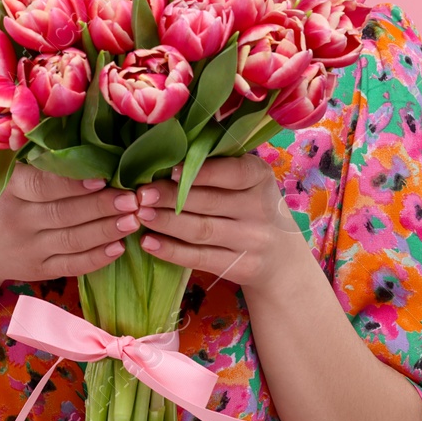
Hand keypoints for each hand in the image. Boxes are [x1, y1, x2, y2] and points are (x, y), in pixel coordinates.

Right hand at [0, 162, 163, 287]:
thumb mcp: (3, 176)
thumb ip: (36, 164)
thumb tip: (86, 143)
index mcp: (9, 190)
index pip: (43, 186)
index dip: (74, 183)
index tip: (103, 177)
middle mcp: (18, 220)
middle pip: (64, 214)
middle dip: (102, 207)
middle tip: (133, 199)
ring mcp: (28, 249)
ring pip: (72, 241)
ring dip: (106, 231)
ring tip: (134, 220)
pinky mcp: (38, 270)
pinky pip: (71, 266)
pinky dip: (96, 259)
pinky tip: (119, 247)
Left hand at [131, 154, 306, 292]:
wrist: (282, 259)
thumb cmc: (252, 207)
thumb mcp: (248, 182)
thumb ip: (219, 167)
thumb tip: (169, 153)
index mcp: (260, 178)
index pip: (233, 173)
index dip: (201, 172)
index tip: (170, 170)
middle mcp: (260, 209)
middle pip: (208, 202)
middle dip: (169, 197)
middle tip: (140, 194)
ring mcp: (251, 241)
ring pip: (201, 230)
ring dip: (165, 222)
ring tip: (140, 214)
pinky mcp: (240, 267)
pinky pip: (200, 258)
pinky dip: (171, 251)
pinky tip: (149, 243)